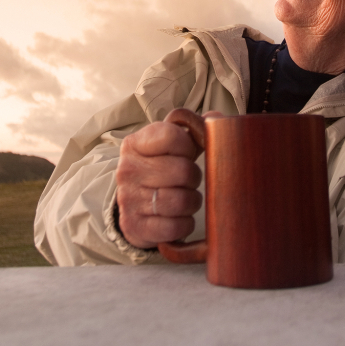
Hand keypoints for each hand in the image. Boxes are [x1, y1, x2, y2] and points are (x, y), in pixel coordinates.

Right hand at [115, 118, 203, 248]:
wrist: (134, 204)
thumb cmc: (160, 168)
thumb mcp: (171, 146)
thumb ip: (193, 131)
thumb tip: (216, 118)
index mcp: (134, 144)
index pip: (172, 136)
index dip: (189, 146)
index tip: (187, 153)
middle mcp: (127, 170)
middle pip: (183, 171)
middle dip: (194, 177)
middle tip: (189, 180)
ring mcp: (129, 199)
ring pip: (181, 201)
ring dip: (192, 201)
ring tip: (186, 198)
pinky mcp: (135, 226)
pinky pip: (175, 227)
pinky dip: (184, 224)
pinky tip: (179, 217)